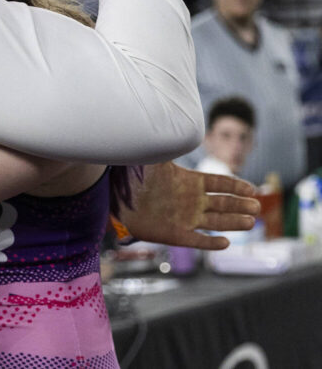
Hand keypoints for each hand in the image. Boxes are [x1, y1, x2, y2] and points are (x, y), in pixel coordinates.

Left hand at [118, 161, 260, 249]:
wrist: (114, 199)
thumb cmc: (132, 177)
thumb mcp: (152, 160)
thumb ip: (166, 148)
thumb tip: (175, 129)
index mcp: (189, 182)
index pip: (219, 183)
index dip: (236, 186)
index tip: (252, 188)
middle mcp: (191, 201)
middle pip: (223, 204)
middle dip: (240, 205)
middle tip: (257, 206)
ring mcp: (185, 218)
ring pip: (216, 222)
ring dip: (233, 223)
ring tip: (250, 221)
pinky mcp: (175, 234)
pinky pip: (197, 240)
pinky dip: (210, 243)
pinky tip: (225, 243)